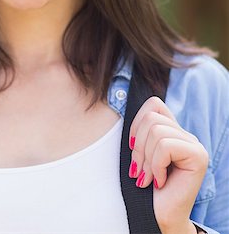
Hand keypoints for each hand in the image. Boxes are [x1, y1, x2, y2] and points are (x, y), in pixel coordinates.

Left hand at [129, 96, 208, 233]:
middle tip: (139, 170)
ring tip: (149, 177)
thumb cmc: (144, 186)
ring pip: (157, 131)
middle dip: (138, 146)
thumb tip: (123, 104)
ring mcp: (194, 144)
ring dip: (146, 159)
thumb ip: (140, 130)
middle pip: (151, 118)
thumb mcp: (138, 152)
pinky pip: (165, 146)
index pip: (153, 104)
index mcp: (172, 130)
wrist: (156, 217)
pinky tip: (160, 181)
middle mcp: (186, 135)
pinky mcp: (198, 156)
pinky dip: (156, 165)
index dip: (137, 123)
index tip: (132, 147)